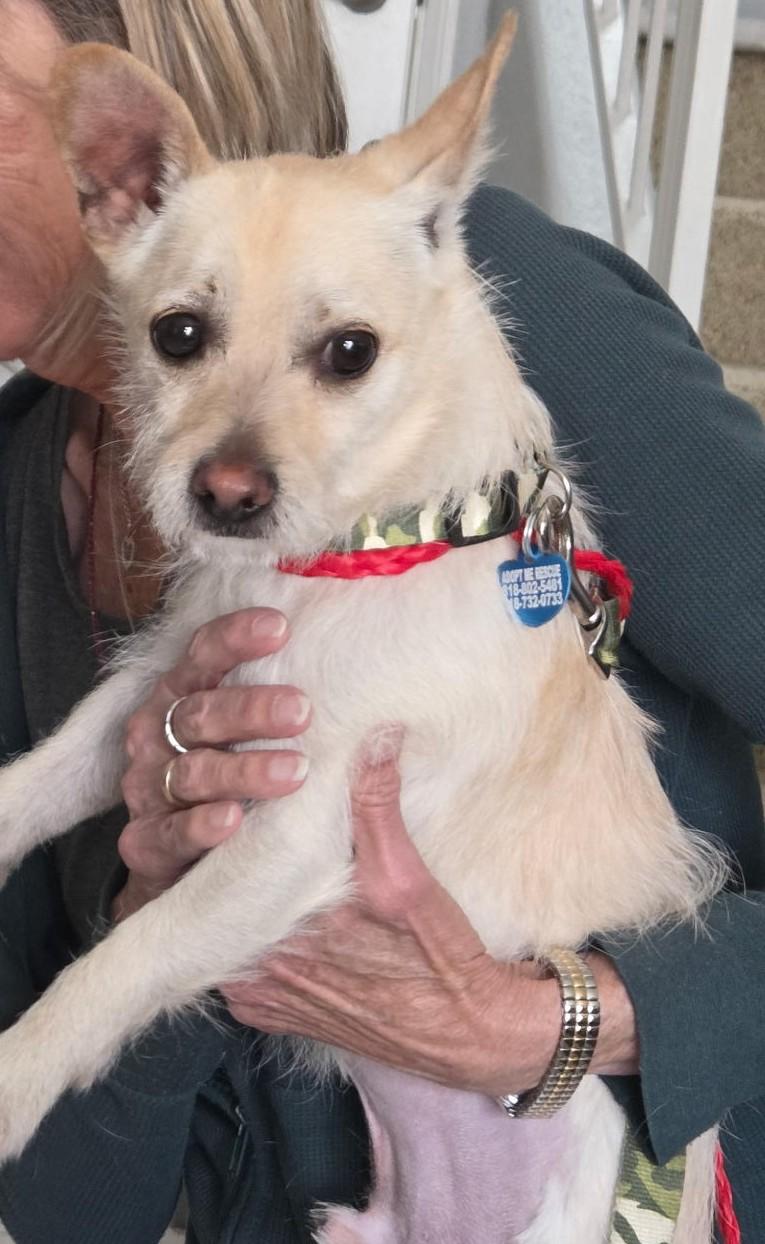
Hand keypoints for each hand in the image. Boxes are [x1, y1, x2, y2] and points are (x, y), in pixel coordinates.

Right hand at [113, 608, 310, 921]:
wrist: (198, 876)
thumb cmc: (248, 792)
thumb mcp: (275, 749)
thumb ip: (308, 728)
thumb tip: (385, 717)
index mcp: (187, 697)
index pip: (203, 655)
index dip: (235, 638)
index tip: (281, 628)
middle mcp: (159, 736)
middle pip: (200, 712)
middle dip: (250, 708)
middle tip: (303, 712)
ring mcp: (149, 790)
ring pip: (193, 771)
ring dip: (242, 769)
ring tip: (294, 772)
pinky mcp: (146, 845)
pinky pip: (171, 833)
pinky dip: (201, 825)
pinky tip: (233, 820)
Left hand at [224, 739, 638, 1093]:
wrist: (464, 1033)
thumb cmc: (437, 957)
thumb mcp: (408, 877)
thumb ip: (378, 807)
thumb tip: (375, 737)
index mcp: (280, 931)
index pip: (219, 865)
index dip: (220, 822)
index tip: (233, 787)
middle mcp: (257, 969)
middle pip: (211, 897)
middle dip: (221, 855)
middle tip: (236, 809)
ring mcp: (258, 996)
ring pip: (218, 928)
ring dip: (229, 894)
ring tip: (248, 850)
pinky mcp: (268, 1012)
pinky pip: (234, 962)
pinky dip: (241, 932)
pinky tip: (264, 904)